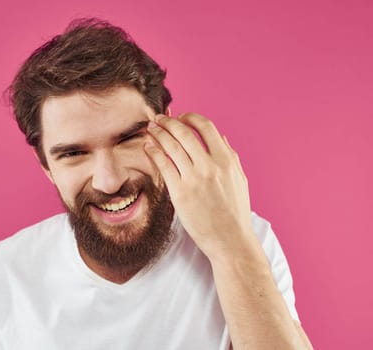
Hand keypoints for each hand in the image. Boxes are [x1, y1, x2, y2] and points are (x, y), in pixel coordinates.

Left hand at [144, 113, 254, 259]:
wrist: (230, 240)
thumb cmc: (235, 212)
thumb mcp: (239, 180)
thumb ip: (231, 156)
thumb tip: (222, 138)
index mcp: (226, 160)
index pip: (206, 127)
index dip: (190, 117)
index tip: (181, 117)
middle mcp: (210, 166)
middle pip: (184, 133)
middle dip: (168, 122)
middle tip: (158, 118)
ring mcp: (194, 179)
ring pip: (171, 146)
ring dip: (158, 133)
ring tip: (150, 128)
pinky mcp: (180, 192)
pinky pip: (163, 165)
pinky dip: (153, 152)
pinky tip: (148, 146)